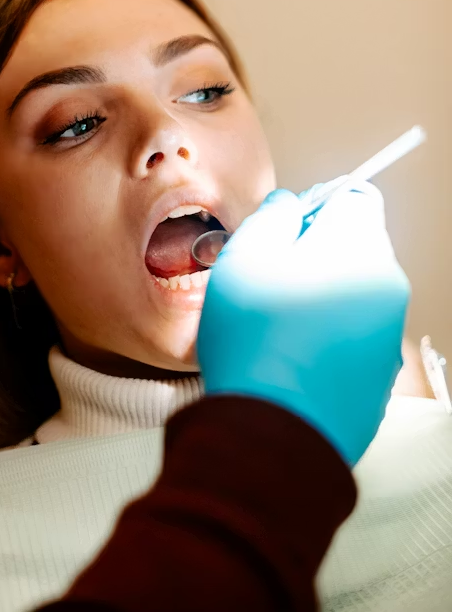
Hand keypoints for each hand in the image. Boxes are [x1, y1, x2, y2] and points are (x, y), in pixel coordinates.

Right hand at [197, 185, 408, 465]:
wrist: (273, 437)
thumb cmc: (255, 341)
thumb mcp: (245, 256)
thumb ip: (273, 215)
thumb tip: (289, 206)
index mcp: (360, 249)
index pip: (354, 197)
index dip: (315, 203)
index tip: (285, 226)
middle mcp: (388, 288)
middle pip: (357, 245)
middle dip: (316, 250)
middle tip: (270, 275)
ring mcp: (387, 336)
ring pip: (355, 292)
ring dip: (321, 293)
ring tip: (274, 321)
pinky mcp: (379, 376)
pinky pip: (355, 336)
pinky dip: (328, 334)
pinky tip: (289, 354)